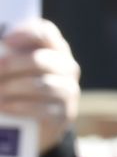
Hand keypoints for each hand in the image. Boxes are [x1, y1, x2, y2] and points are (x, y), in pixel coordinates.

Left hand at [0, 19, 80, 153]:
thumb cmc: (17, 86)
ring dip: (12, 88)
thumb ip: (4, 56)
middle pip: (40, 60)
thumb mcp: (12, 68)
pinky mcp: (65, 113)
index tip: (5, 40)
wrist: (33, 123)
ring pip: (41, 85)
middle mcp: (66, 67)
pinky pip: (42, 108)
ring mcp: (69, 91)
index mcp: (54, 48)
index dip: (26, 33)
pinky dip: (19, 106)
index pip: (46, 33)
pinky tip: (3, 106)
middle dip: (12, 65)